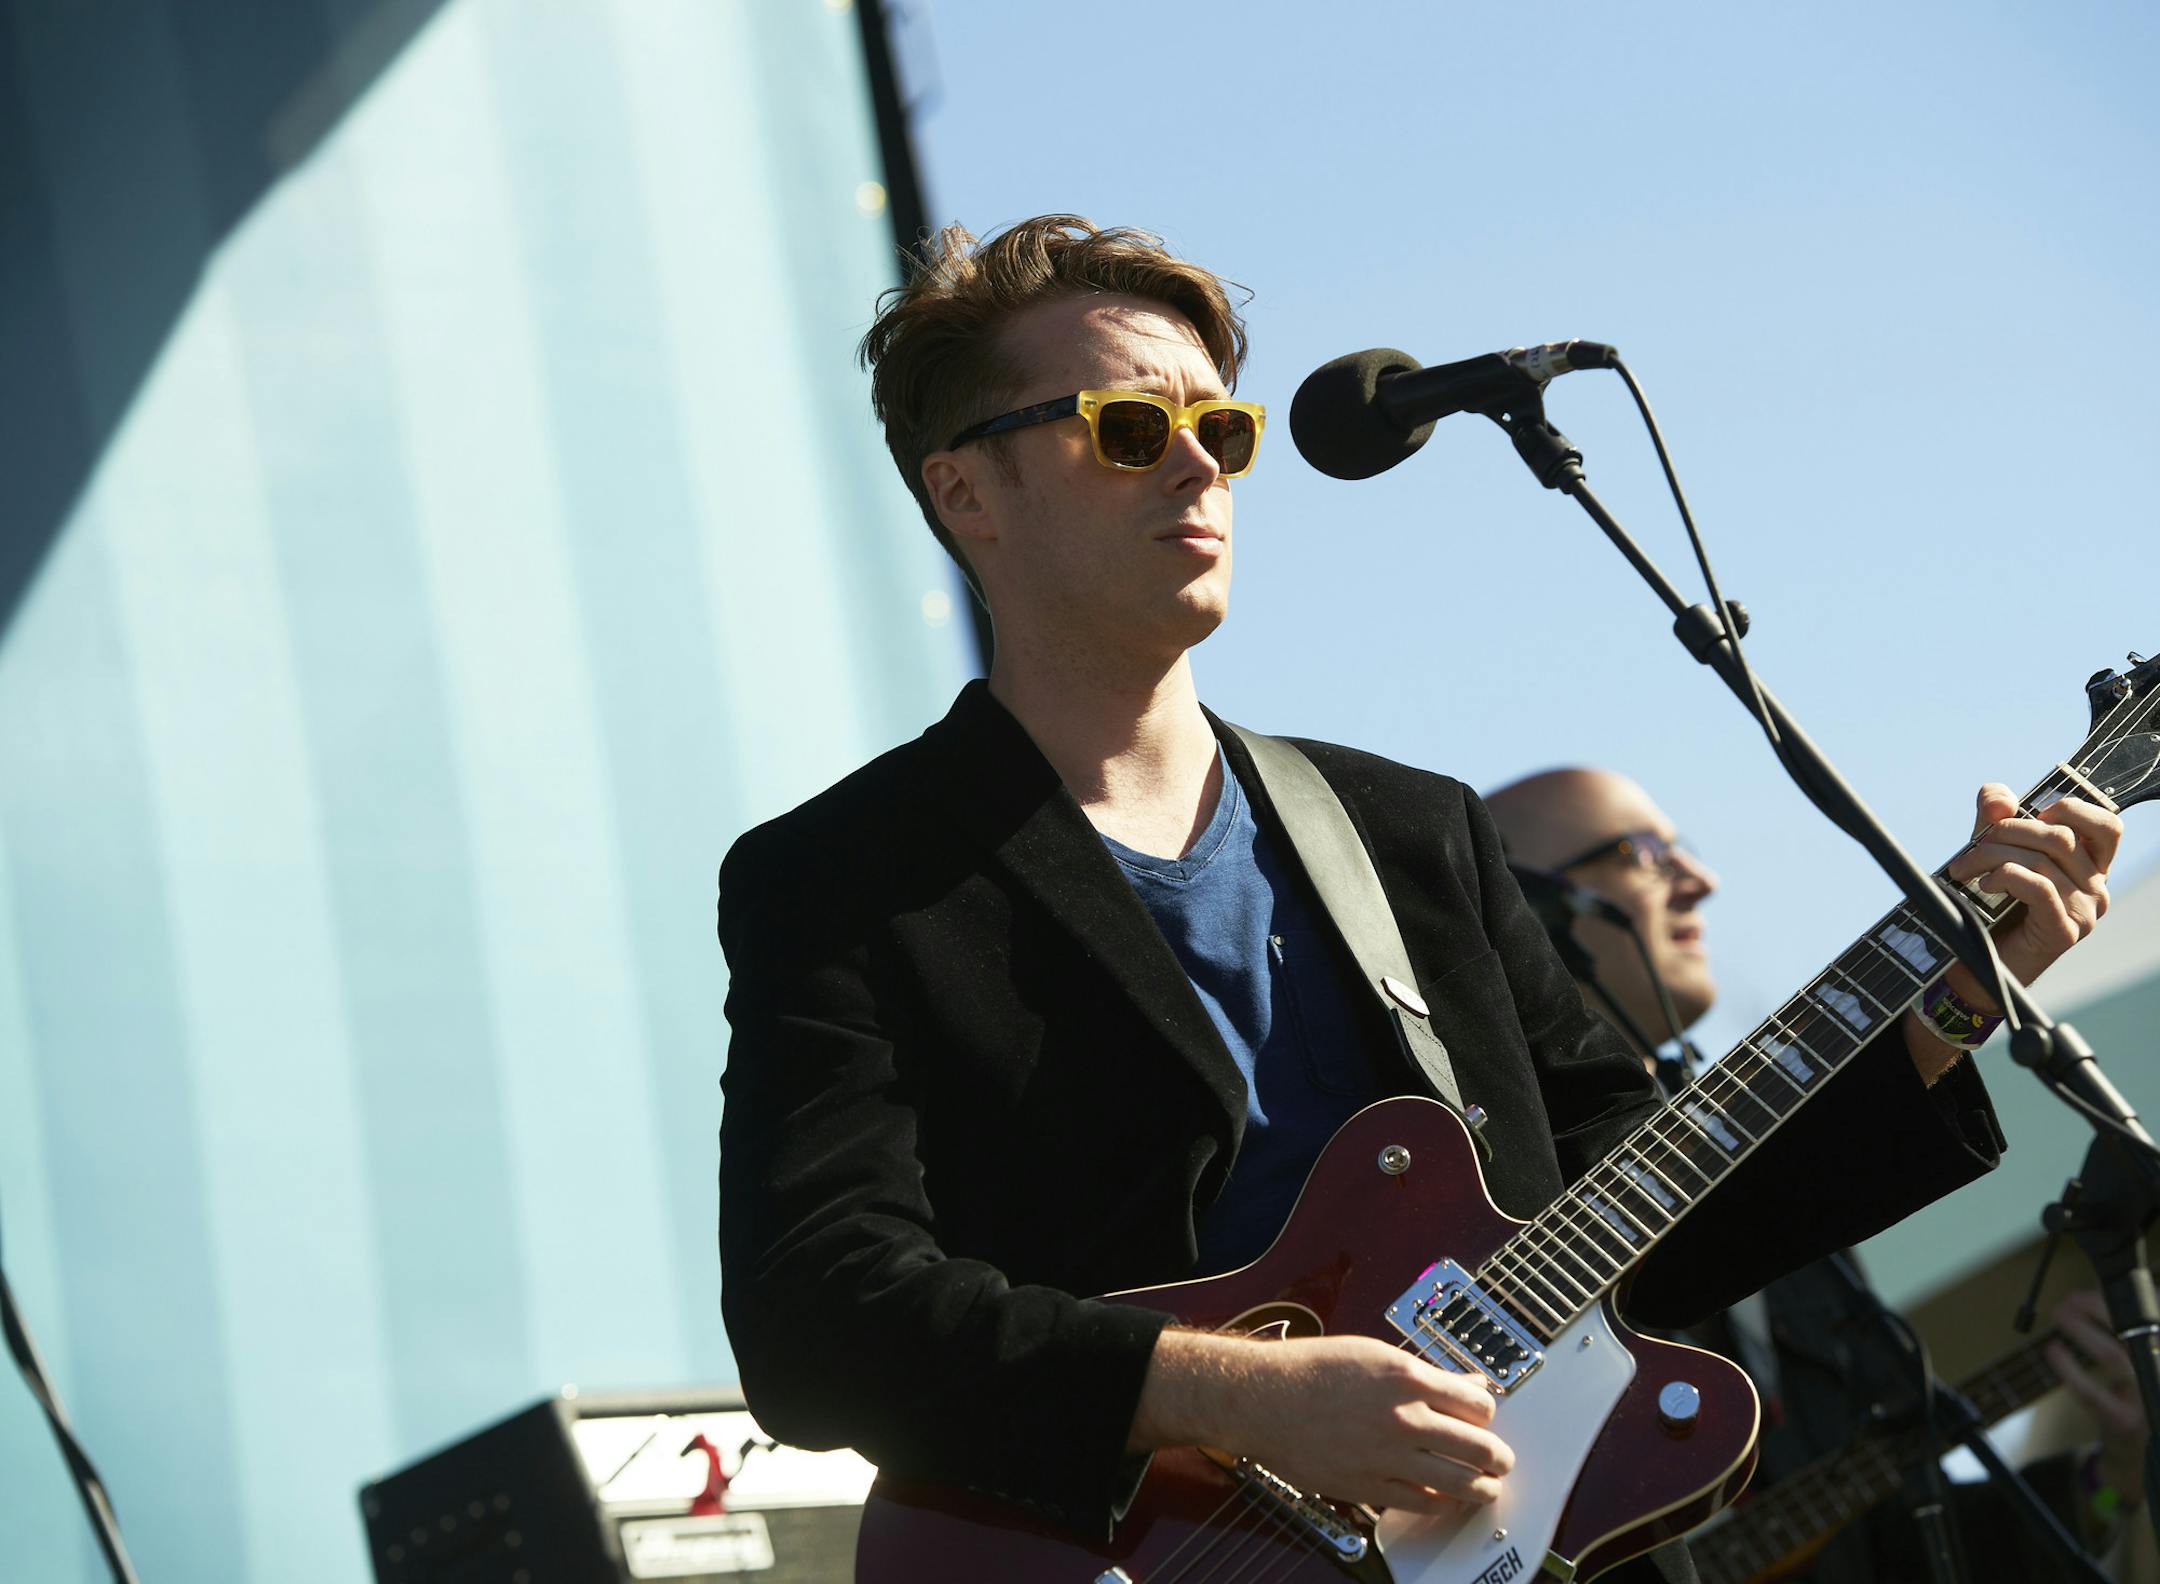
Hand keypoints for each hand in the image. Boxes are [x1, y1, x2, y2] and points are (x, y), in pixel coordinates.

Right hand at [1131, 1330, 1513, 1512]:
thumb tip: (1463, 1383)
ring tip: (1486, 1486)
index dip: (1487, 1412)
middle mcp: (1403, 1418)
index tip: (1486, 1417)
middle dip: (1497, 1456)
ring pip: (1458, 1482)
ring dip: (1480, 1487)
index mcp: (1406, 1377)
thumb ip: (1424, 1373)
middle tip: (1500, 1459)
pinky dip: (1441, 1504)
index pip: (1477, 1403)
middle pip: (1478, 1447)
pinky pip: (1422, 1503)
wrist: (1262, 1398)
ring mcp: (1387, 1456)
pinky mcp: (1368, 1486)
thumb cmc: (1311, 1370)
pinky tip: (1446, 1499)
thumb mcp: (1374, 1354)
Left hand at [1940, 782, 2120, 1008]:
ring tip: (1963, 868)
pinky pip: (2038, 886)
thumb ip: (1995, 817)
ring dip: (1991, 855)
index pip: (2106, 826)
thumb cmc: (1985, 905)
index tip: (2031, 811)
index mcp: (2089, 866)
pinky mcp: (2065, 931)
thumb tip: (1999, 798)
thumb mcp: (1990, 849)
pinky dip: (2004, 876)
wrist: (1973, 965)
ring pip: (2043, 859)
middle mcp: (2096, 887)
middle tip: (1970, 847)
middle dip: (2006, 831)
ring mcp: (2085, 911)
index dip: (2072, 808)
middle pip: (2060, 836)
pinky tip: (1983, 884)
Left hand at [2046, 1289, 2147, 1497]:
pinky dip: (2069, 1368)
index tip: (2111, 1287)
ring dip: (2082, 1330)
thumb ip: (2142, 1329)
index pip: (2157, 1321)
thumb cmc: (2143, 1391)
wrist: (2144, 1448)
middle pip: (2140, 1333)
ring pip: (2114, 1357)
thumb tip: (2114, 1291)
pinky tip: (2053, 1349)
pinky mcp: (2124, 1422)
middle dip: (2103, 1308)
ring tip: (2060, 1312)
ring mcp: (2149, 1402)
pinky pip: (2092, 1392)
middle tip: (2075, 1296)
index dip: (2143, 1301)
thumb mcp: (2147, 1359)